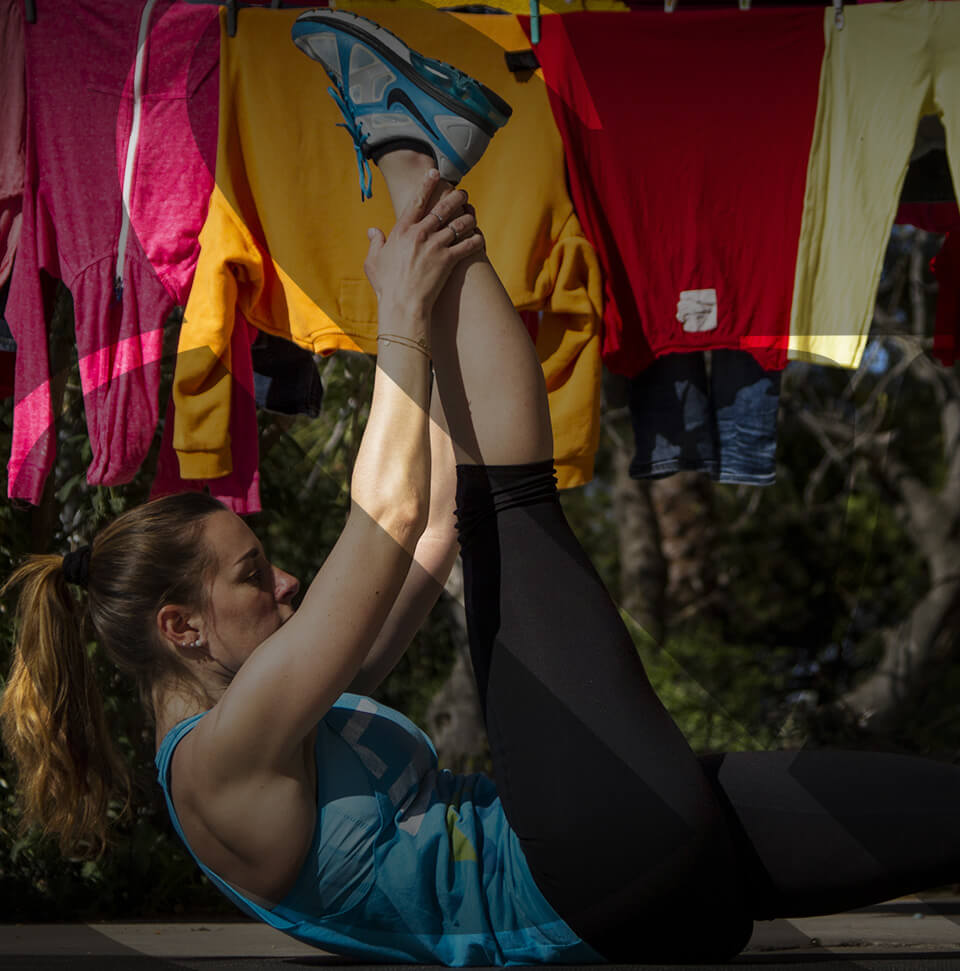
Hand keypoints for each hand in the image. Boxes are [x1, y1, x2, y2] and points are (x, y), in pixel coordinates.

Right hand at [363, 169, 483, 326]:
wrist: (402, 305)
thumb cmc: (387, 286)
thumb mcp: (374, 262)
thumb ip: (375, 243)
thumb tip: (373, 231)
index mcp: (402, 230)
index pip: (417, 200)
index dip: (427, 184)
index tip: (435, 173)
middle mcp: (420, 234)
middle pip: (443, 207)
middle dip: (456, 198)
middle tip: (463, 194)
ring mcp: (435, 246)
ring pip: (459, 224)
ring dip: (469, 218)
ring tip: (472, 216)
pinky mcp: (448, 260)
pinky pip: (468, 245)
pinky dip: (476, 239)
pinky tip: (480, 238)